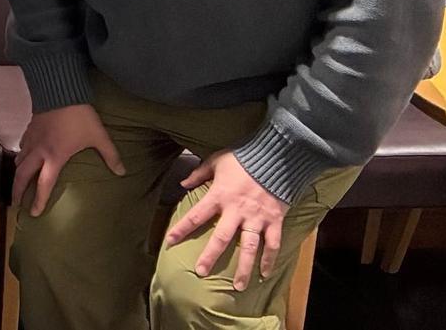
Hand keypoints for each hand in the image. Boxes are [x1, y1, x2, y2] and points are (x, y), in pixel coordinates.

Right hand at [13, 103, 124, 216]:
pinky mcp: (29, 127)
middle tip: (15, 203)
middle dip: (17, 190)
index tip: (34, 213)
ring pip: (19, 160)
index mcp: (55, 157)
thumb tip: (122, 172)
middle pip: (22, 175)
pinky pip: (21, 146)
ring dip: (17, 173)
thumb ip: (110, 155)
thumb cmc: (80, 117)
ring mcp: (32, 139)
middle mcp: (39, 151)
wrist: (61, 91)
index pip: (44, 184)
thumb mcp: (99, 137)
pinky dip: (20, 154)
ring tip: (18, 181)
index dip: (39, 200)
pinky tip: (23, 155)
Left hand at [164, 151, 287, 290]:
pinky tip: (264, 274)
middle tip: (201, 272)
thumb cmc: (243, 158)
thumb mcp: (216, 161)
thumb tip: (182, 183)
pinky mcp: (275, 221)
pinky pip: (273, 244)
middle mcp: (237, 210)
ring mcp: (257, 217)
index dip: (182, 229)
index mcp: (219, 196)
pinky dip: (269, 260)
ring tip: (238, 287)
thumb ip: (198, 173)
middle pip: (221, 238)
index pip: (196, 215)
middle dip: (210, 256)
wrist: (276, 157)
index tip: (169, 242)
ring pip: (249, 247)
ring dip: (243, 268)